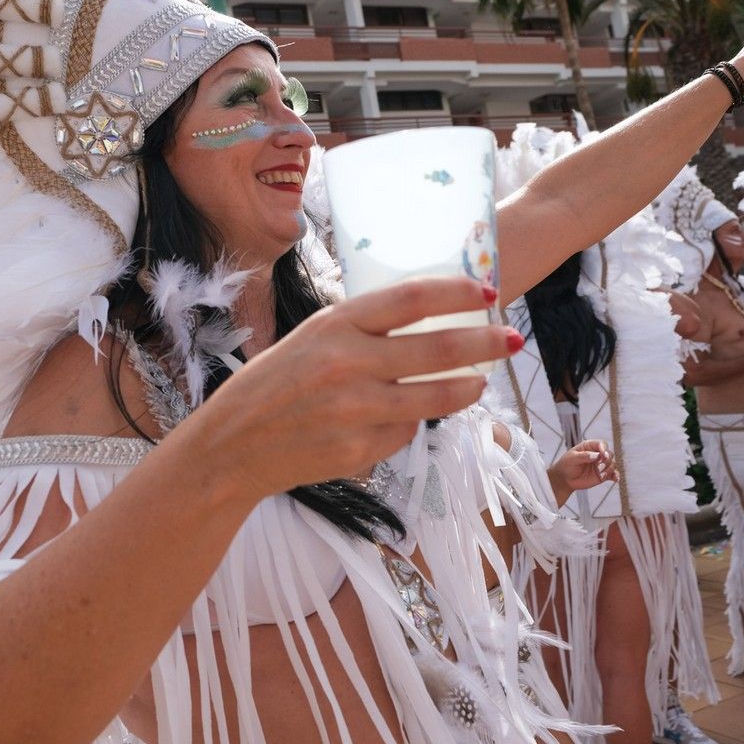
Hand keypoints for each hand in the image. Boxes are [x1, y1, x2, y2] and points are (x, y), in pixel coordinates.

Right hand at [171, 277, 516, 501]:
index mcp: (334, 326)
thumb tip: (426, 323)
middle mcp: (348, 365)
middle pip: (437, 349)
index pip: (411, 299)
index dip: (456, 293)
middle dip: (484, 343)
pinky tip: (402, 418)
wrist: (232, 447)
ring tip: (481, 382)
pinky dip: (411, 423)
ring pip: (435, 397)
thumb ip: (360, 331)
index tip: (486, 293)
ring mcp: (356, 411)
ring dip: (467, 387)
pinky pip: (405, 432)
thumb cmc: (271, 386)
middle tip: (511, 340)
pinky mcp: (361, 450)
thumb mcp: (309, 340)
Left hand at [549, 440, 617, 505]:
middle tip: (598, 467)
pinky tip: (616, 479)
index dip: (604, 449)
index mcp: (590, 446)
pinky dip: (615, 476)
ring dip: (609, 469)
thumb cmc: (567, 465)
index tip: (603, 455)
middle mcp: (598, 454)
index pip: (601, 444)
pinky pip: (613, 474)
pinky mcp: (603, 474)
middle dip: (607, 460)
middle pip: (609, 454)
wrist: (565, 478)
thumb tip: (597, 456)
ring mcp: (601, 464)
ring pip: (612, 464)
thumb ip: (584, 456)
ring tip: (600, 475)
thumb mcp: (572, 459)